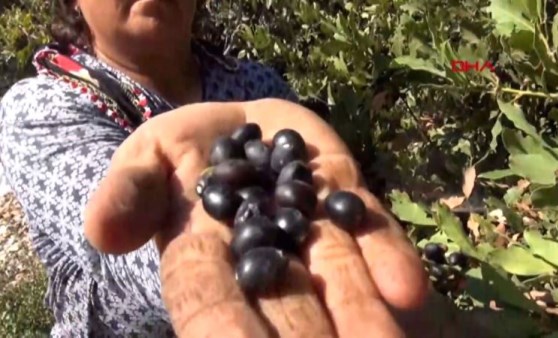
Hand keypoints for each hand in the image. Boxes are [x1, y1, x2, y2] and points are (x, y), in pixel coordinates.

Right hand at [84, 99, 427, 337]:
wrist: (233, 126)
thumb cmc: (180, 151)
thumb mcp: (146, 159)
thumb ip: (129, 191)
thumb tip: (102, 231)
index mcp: (209, 260)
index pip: (212, 304)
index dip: (227, 327)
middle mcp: (267, 258)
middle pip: (284, 304)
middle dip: (305, 332)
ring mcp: (312, 233)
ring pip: (335, 279)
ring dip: (358, 312)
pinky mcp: (345, 201)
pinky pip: (368, 234)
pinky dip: (387, 260)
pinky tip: (409, 290)